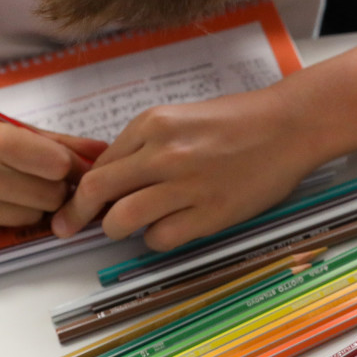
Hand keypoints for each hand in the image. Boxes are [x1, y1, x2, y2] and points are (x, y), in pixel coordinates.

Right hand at [0, 102, 107, 242]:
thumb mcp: (6, 127)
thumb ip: (58, 142)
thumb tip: (104, 152)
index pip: (57, 164)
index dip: (65, 165)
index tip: (57, 163)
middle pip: (52, 195)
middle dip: (51, 187)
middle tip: (30, 174)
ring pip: (35, 216)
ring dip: (31, 204)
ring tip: (5, 185)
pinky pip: (9, 229)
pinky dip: (6, 217)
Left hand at [51, 88, 325, 250]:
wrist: (289, 126)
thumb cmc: (237, 121)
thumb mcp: (180, 118)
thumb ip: (144, 145)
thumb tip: (108, 179)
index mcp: (152, 124)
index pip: (98, 164)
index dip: (81, 188)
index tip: (74, 203)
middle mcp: (163, 153)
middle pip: (96, 191)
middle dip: (75, 214)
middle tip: (67, 228)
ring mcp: (186, 185)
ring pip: (122, 220)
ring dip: (116, 229)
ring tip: (126, 228)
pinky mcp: (209, 212)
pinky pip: (161, 237)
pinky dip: (156, 238)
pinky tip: (169, 227)